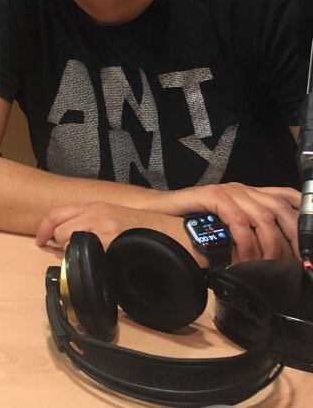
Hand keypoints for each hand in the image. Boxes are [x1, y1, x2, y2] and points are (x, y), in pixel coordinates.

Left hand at [36, 200, 295, 264]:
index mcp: (98, 205)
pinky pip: (87, 255)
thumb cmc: (156, 230)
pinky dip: (91, 263)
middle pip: (61, 232)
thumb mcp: (122, 219)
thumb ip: (99, 224)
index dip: (44, 228)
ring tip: (101, 258)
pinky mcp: (112, 241)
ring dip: (79, 255)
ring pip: (71, 244)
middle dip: (68, 246)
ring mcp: (103, 227)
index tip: (39, 240)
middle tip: (86, 254)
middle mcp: (97, 212)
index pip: (58, 213)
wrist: (183, 235)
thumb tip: (81, 241)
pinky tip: (106, 265)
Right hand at [147, 183, 299, 260]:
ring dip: (267, 246)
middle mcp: (243, 189)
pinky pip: (238, 220)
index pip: (287, 196)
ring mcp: (229, 191)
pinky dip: (244, 242)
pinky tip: (241, 258)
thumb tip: (275, 259)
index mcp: (251, 193)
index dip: (303, 215)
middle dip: (290, 239)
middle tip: (292, 265)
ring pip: (263, 217)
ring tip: (263, 267)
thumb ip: (248, 232)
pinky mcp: (213, 195)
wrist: (158, 210)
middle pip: (281, 209)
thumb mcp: (227, 226)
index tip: (308, 246)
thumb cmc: (192, 221)